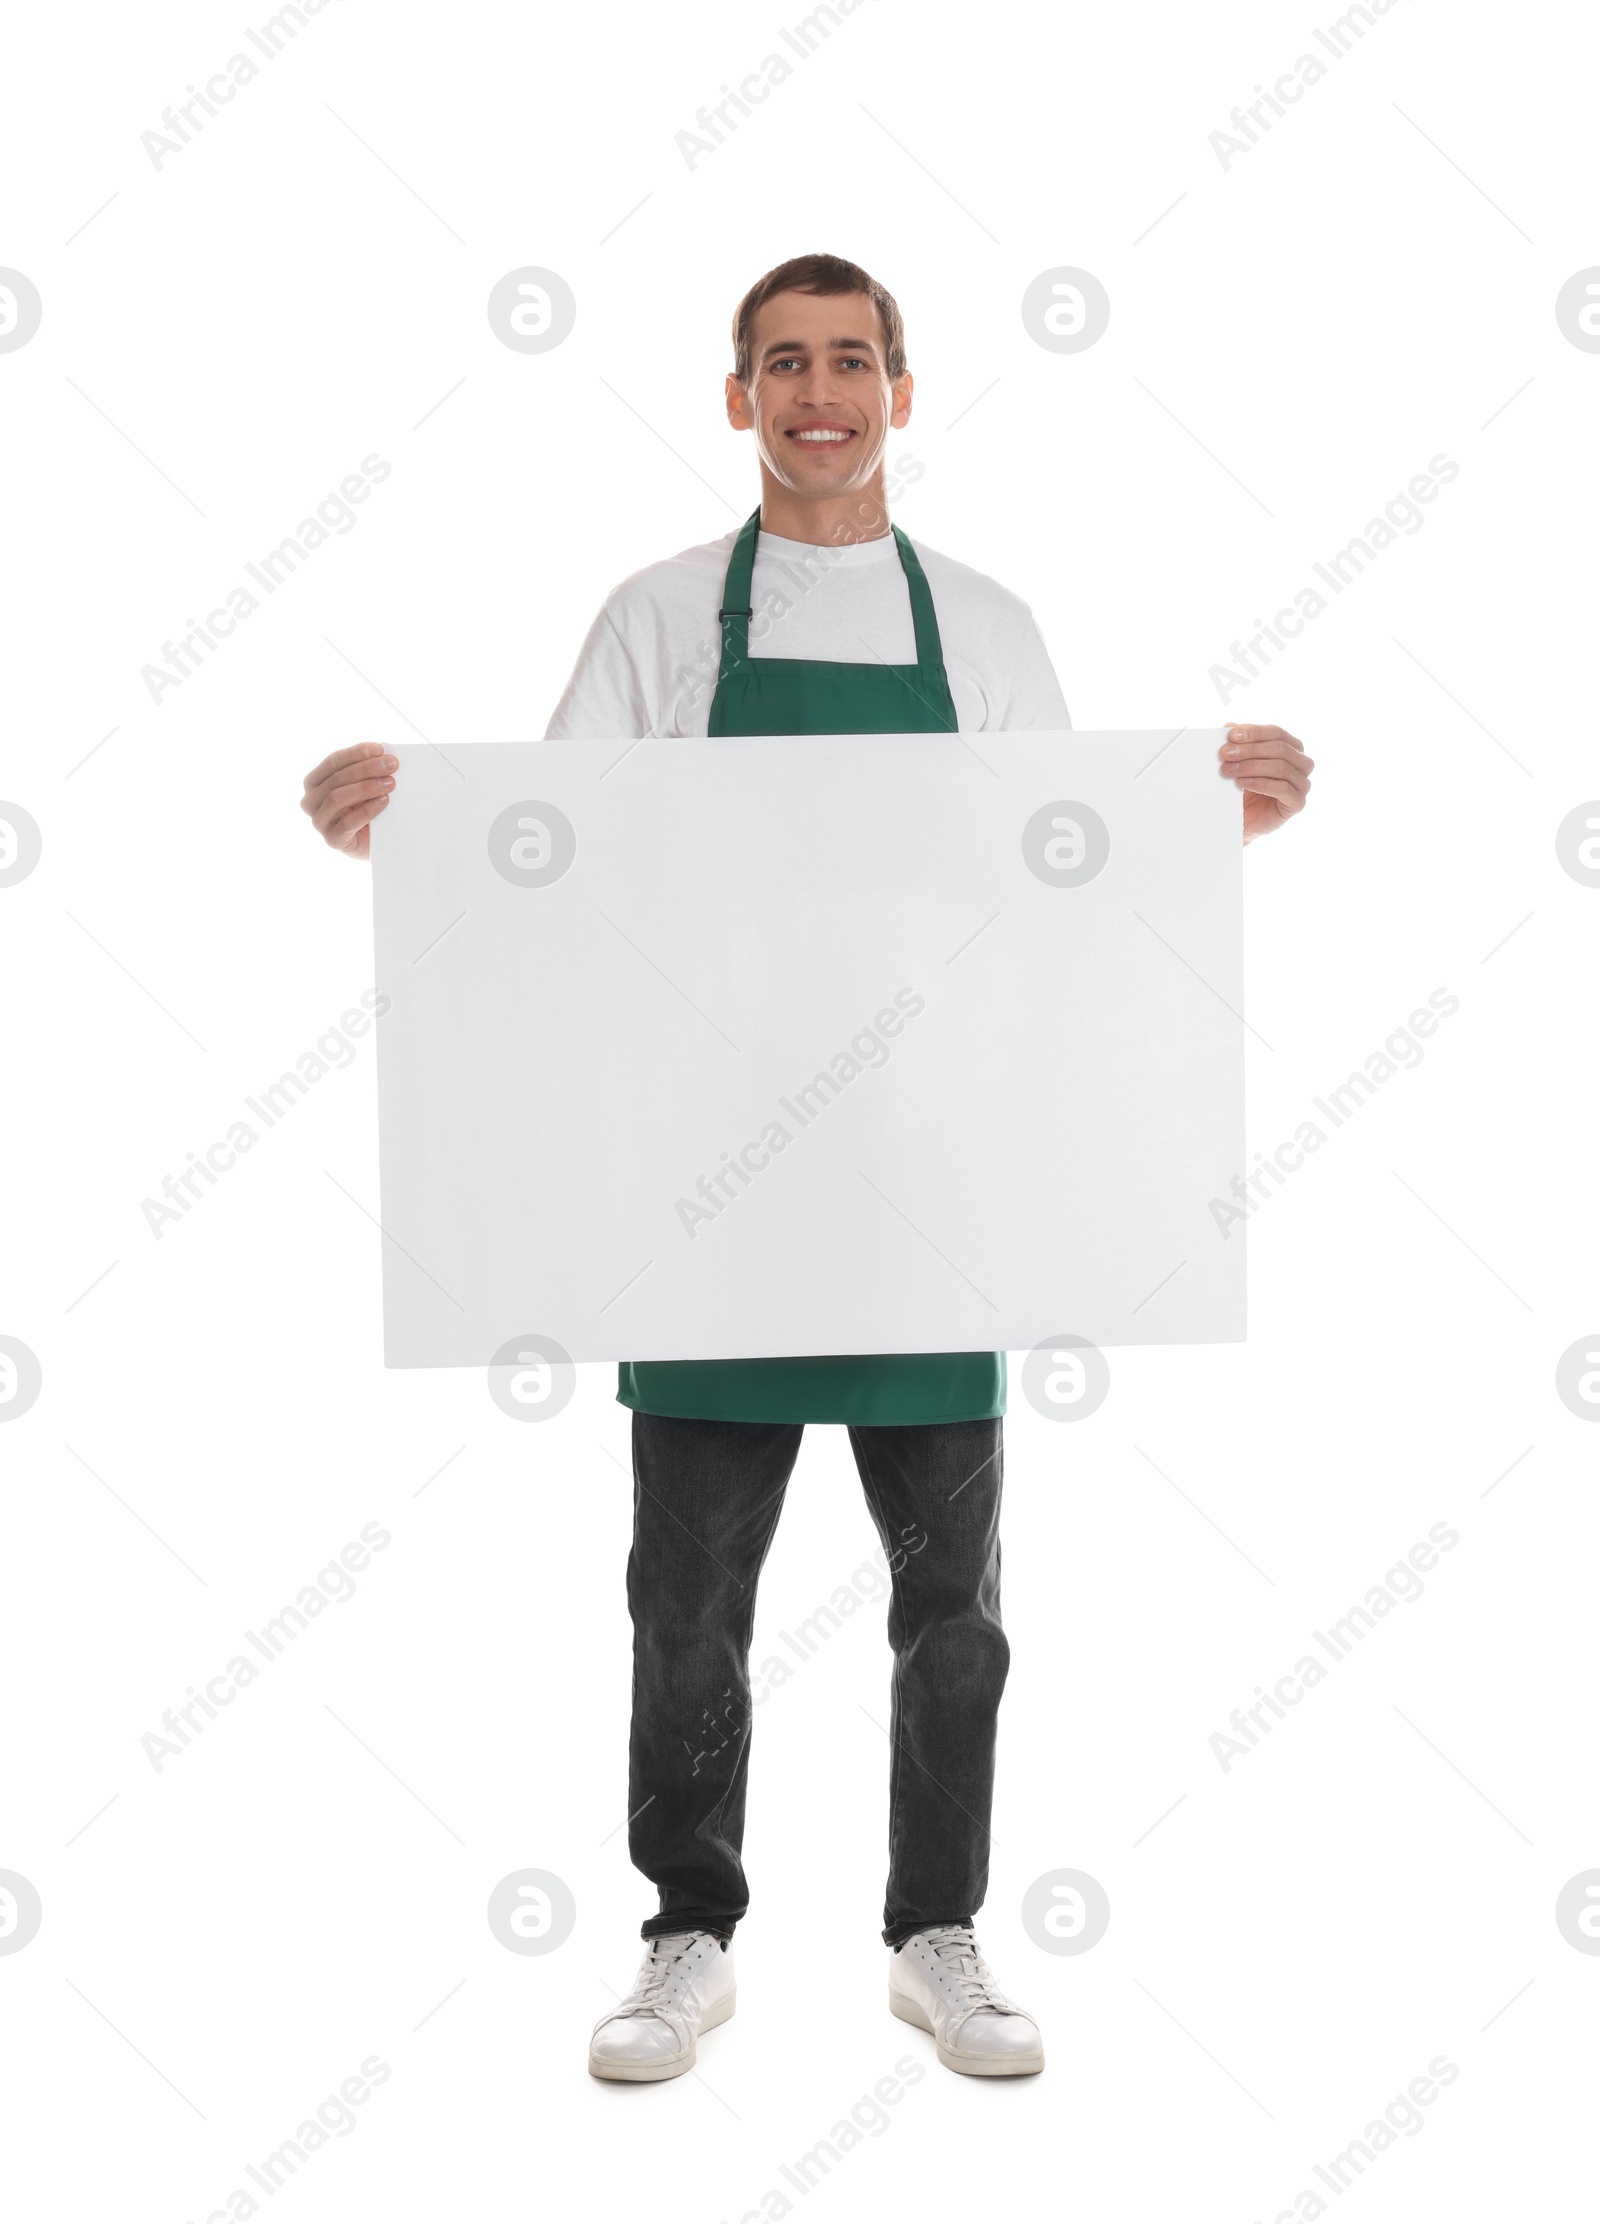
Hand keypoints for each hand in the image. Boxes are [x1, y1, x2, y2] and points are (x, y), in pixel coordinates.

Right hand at [301, 743, 396, 858]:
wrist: (377, 842)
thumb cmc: (367, 808)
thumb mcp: (364, 785)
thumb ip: (367, 770)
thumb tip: (382, 754)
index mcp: (314, 782)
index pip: (333, 762)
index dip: (356, 753)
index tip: (380, 749)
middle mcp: (311, 801)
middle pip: (337, 779)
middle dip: (366, 769)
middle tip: (391, 765)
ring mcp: (319, 822)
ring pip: (338, 798)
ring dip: (366, 787)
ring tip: (390, 783)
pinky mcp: (333, 840)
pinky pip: (348, 823)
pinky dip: (367, 810)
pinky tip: (383, 801)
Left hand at [1220, 723, 1312, 843]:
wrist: (1241, 819)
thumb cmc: (1242, 787)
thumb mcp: (1238, 761)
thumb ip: (1237, 743)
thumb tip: (1230, 726)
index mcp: (1292, 747)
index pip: (1277, 732)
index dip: (1255, 732)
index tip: (1231, 735)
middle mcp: (1302, 763)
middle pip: (1280, 748)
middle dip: (1250, 749)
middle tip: (1226, 753)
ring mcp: (1302, 784)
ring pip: (1281, 767)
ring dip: (1252, 766)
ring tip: (1228, 770)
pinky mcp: (1297, 803)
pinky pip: (1283, 789)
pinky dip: (1261, 783)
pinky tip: (1243, 782)